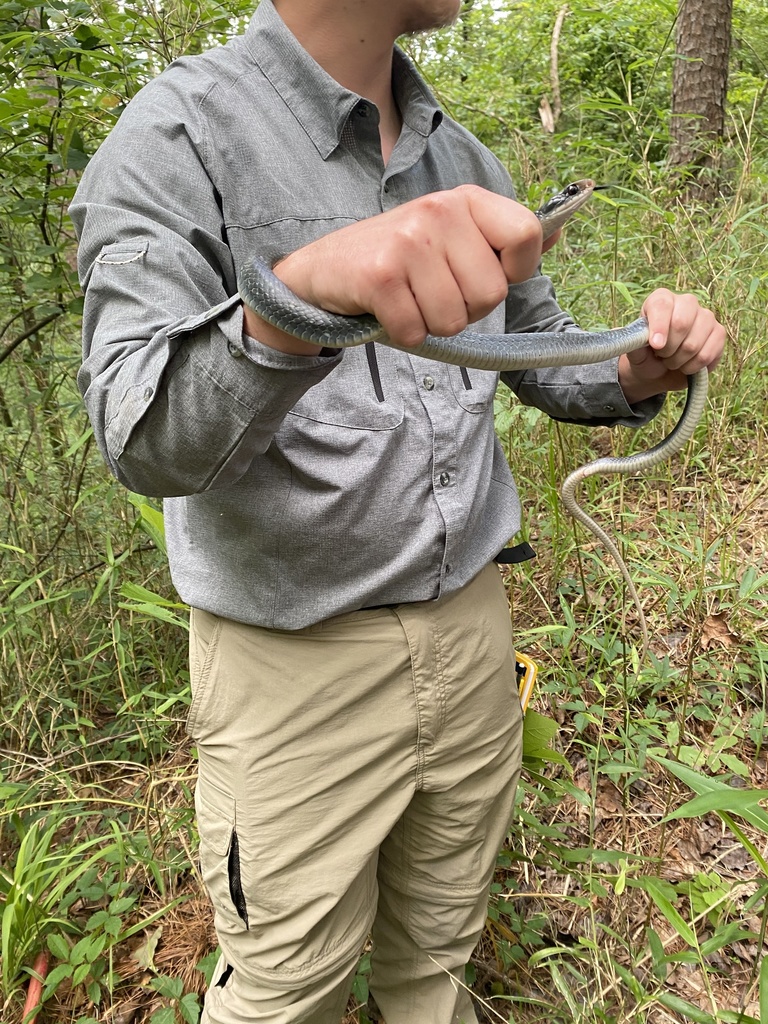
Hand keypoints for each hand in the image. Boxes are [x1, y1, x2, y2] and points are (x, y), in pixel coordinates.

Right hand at [243, 185, 542, 354]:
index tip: (482, 273)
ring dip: (431, 324)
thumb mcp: (453, 237)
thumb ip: (504, 239)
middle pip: (491, 293)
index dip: (514, 271)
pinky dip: (403, 333)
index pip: (527, 236)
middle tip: (431, 291)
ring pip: (455, 319)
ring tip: (408, 300)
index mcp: (466, 200)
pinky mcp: (380, 275)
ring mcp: (409, 240)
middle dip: (465, 309)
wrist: (322, 270)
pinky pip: (418, 330)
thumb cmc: (398, 260)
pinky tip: (387, 311)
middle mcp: (440, 211)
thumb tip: (562, 230)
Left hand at [617, 289, 724, 404]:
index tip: (656, 345)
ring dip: (678, 361)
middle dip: (668, 348)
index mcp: (662, 299)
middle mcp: (687, 302)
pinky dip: (692, 367)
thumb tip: (651, 340)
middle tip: (661, 355)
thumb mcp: (634, 351)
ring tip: (671, 360)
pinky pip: (707, 355)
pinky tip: (685, 365)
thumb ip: (635, 343)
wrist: (660, 371)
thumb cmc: (646, 356)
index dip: (659, 327)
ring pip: (693, 344)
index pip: (662, 305)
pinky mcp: (719, 334)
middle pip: (682, 323)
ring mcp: (706, 317)